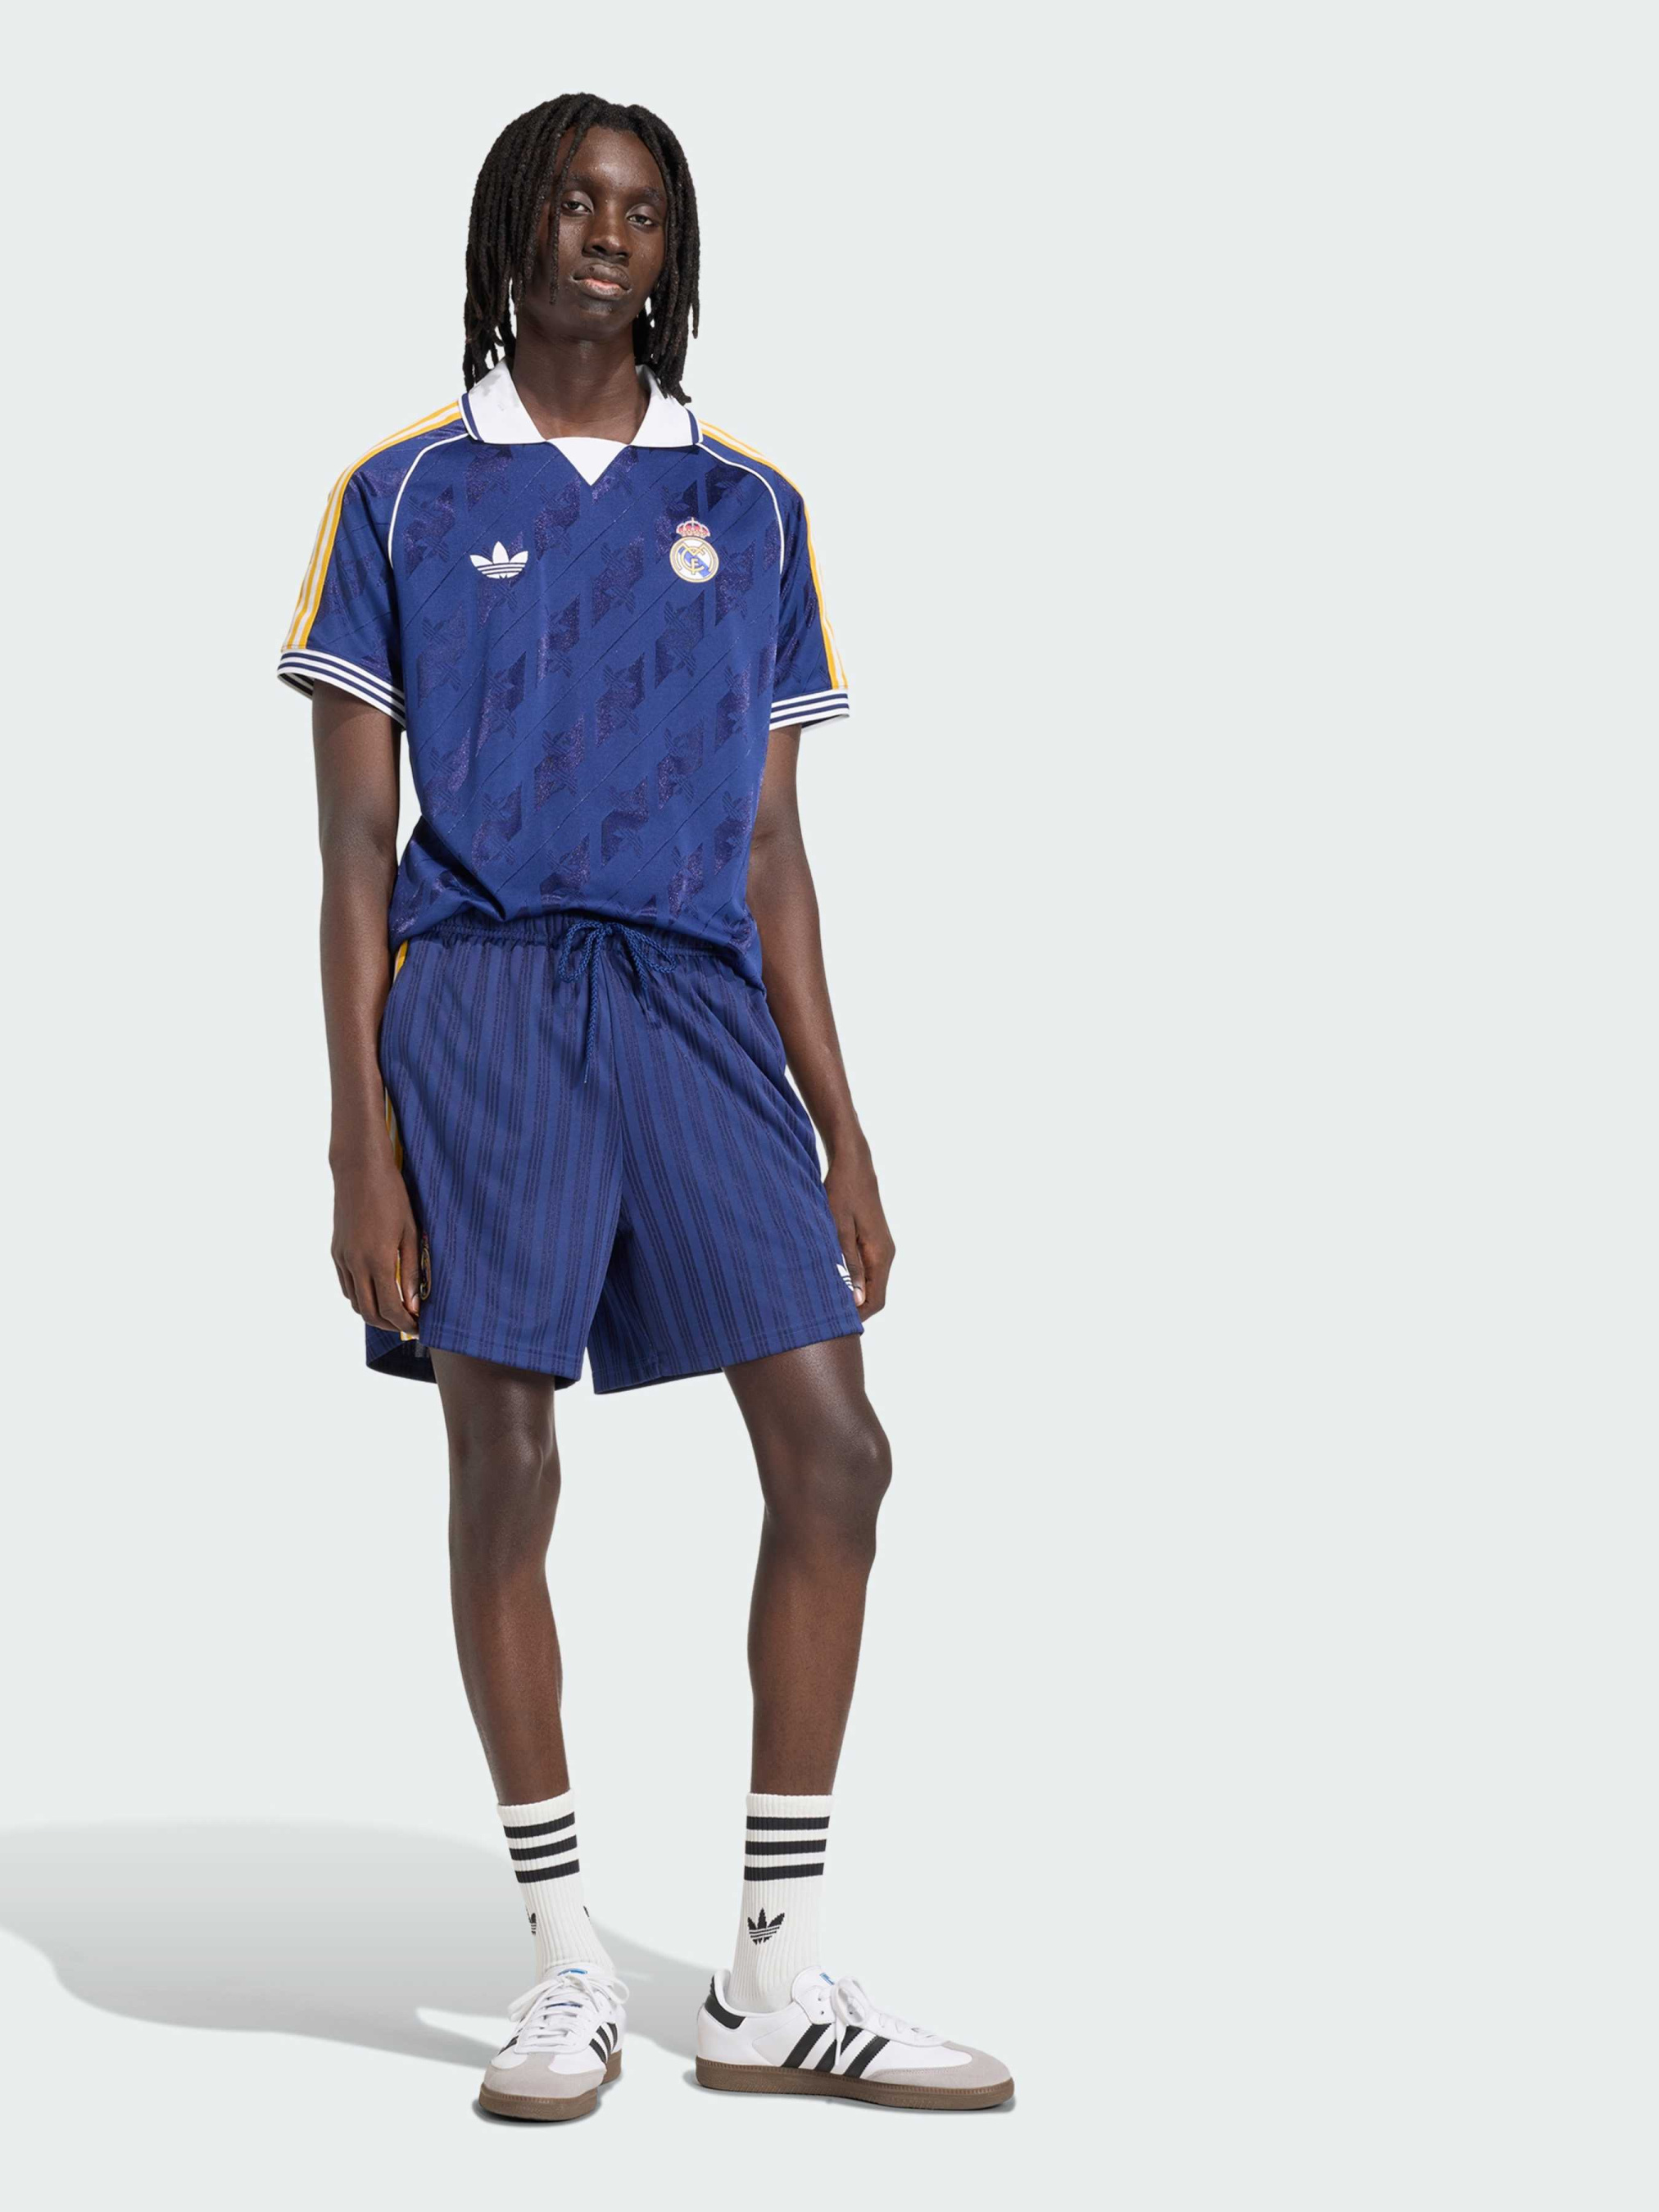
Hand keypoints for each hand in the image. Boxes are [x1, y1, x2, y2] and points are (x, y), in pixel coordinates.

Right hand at [331, 1148, 421, 1335]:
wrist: (359, 1170)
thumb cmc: (391, 1196)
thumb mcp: (410, 1233)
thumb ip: (412, 1271)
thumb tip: (414, 1303)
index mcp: (377, 1260)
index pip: (390, 1308)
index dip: (405, 1323)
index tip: (419, 1327)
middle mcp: (355, 1264)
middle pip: (369, 1313)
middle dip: (390, 1325)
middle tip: (409, 1323)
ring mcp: (342, 1259)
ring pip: (355, 1302)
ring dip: (374, 1312)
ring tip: (396, 1308)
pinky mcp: (336, 1252)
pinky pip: (346, 1285)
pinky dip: (361, 1296)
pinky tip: (377, 1289)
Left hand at [825, 1141, 895, 1317]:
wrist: (853, 1163)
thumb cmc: (841, 1192)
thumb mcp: (839, 1230)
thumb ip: (849, 1265)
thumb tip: (857, 1300)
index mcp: (880, 1254)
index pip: (876, 1300)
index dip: (858, 1317)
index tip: (834, 1325)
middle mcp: (886, 1253)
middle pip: (876, 1295)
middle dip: (854, 1309)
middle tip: (826, 1316)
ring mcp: (882, 1247)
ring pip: (872, 1283)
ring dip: (853, 1294)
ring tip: (825, 1300)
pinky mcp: (874, 1241)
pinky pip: (869, 1270)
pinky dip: (854, 1280)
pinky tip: (832, 1278)